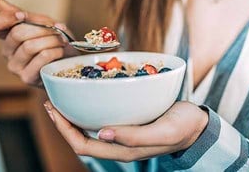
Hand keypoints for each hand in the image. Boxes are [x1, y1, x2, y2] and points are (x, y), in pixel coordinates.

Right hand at [0, 0, 77, 85]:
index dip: (4, 19)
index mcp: (8, 36)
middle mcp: (7, 52)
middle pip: (17, 33)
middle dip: (41, 28)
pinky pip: (41, 57)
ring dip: (51, 40)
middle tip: (56, 29)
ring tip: (61, 40)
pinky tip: (60, 51)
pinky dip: (55, 51)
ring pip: (30, 46)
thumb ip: (24, 15)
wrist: (71, 61)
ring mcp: (15, 66)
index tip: (21, 15)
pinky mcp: (27, 77)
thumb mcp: (43, 23)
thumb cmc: (55, 41)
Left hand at [43, 101, 207, 161]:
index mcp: (124, 150)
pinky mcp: (128, 124)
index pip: (84, 145)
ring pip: (89, 131)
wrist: (197, 125)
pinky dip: (89, 110)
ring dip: (73, 117)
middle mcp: (119, 145)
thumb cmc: (183, 126)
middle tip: (51, 102)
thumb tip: (102, 133)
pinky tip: (86, 98)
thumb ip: (135, 136)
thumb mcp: (164, 131)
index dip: (65, 130)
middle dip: (63, 123)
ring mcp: (123, 135)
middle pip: (82, 139)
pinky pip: (101, 121)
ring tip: (62, 100)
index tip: (53, 110)